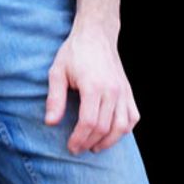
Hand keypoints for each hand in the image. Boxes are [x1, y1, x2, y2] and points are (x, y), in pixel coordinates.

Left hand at [45, 21, 139, 154]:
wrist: (96, 34)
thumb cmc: (75, 52)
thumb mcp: (57, 72)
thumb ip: (54, 98)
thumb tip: (50, 123)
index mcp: (93, 85)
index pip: (89, 122)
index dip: (79, 139)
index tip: (70, 147)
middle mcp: (112, 90)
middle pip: (104, 127)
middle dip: (89, 143)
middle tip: (77, 149)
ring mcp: (123, 91)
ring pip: (122, 126)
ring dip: (108, 141)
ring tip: (94, 147)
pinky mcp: (128, 91)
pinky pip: (133, 117)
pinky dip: (124, 129)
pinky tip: (112, 133)